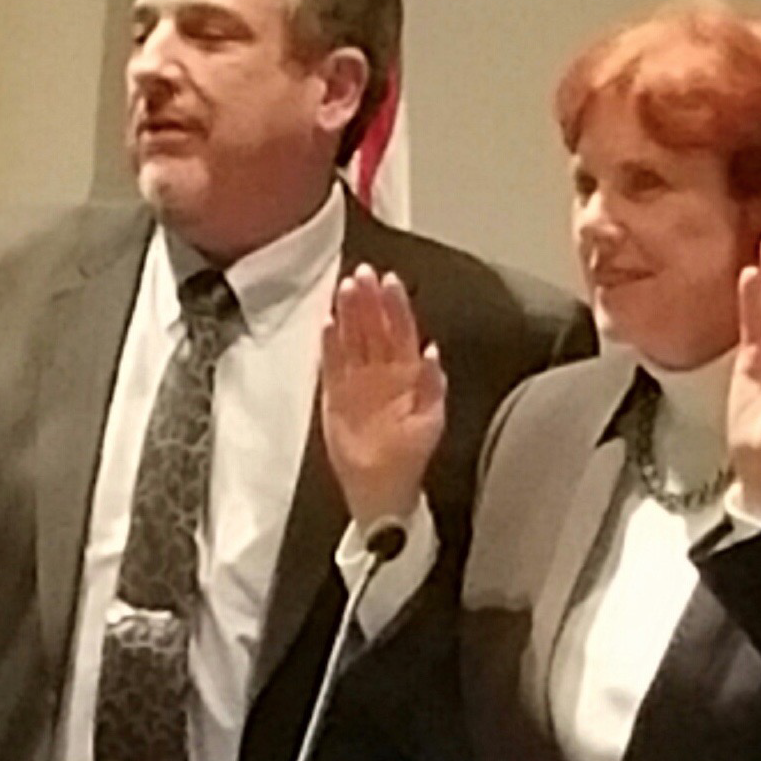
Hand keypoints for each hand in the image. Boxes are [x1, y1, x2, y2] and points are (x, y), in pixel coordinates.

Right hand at [320, 265, 446, 525]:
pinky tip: (327, 324)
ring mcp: (357, 379)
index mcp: (408, 372)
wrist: (382, 486)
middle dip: (369, 300)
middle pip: (374, 327)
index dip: (396, 305)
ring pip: (352, 339)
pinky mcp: (335, 394)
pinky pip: (331, 364)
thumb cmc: (411, 452)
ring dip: (349, 313)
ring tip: (344, 288)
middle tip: (361, 274)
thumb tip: (433, 350)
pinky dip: (329, 345)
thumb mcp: (431, 419)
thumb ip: (432, 384)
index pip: (402, 330)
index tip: (389, 280)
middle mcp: (382, 369)